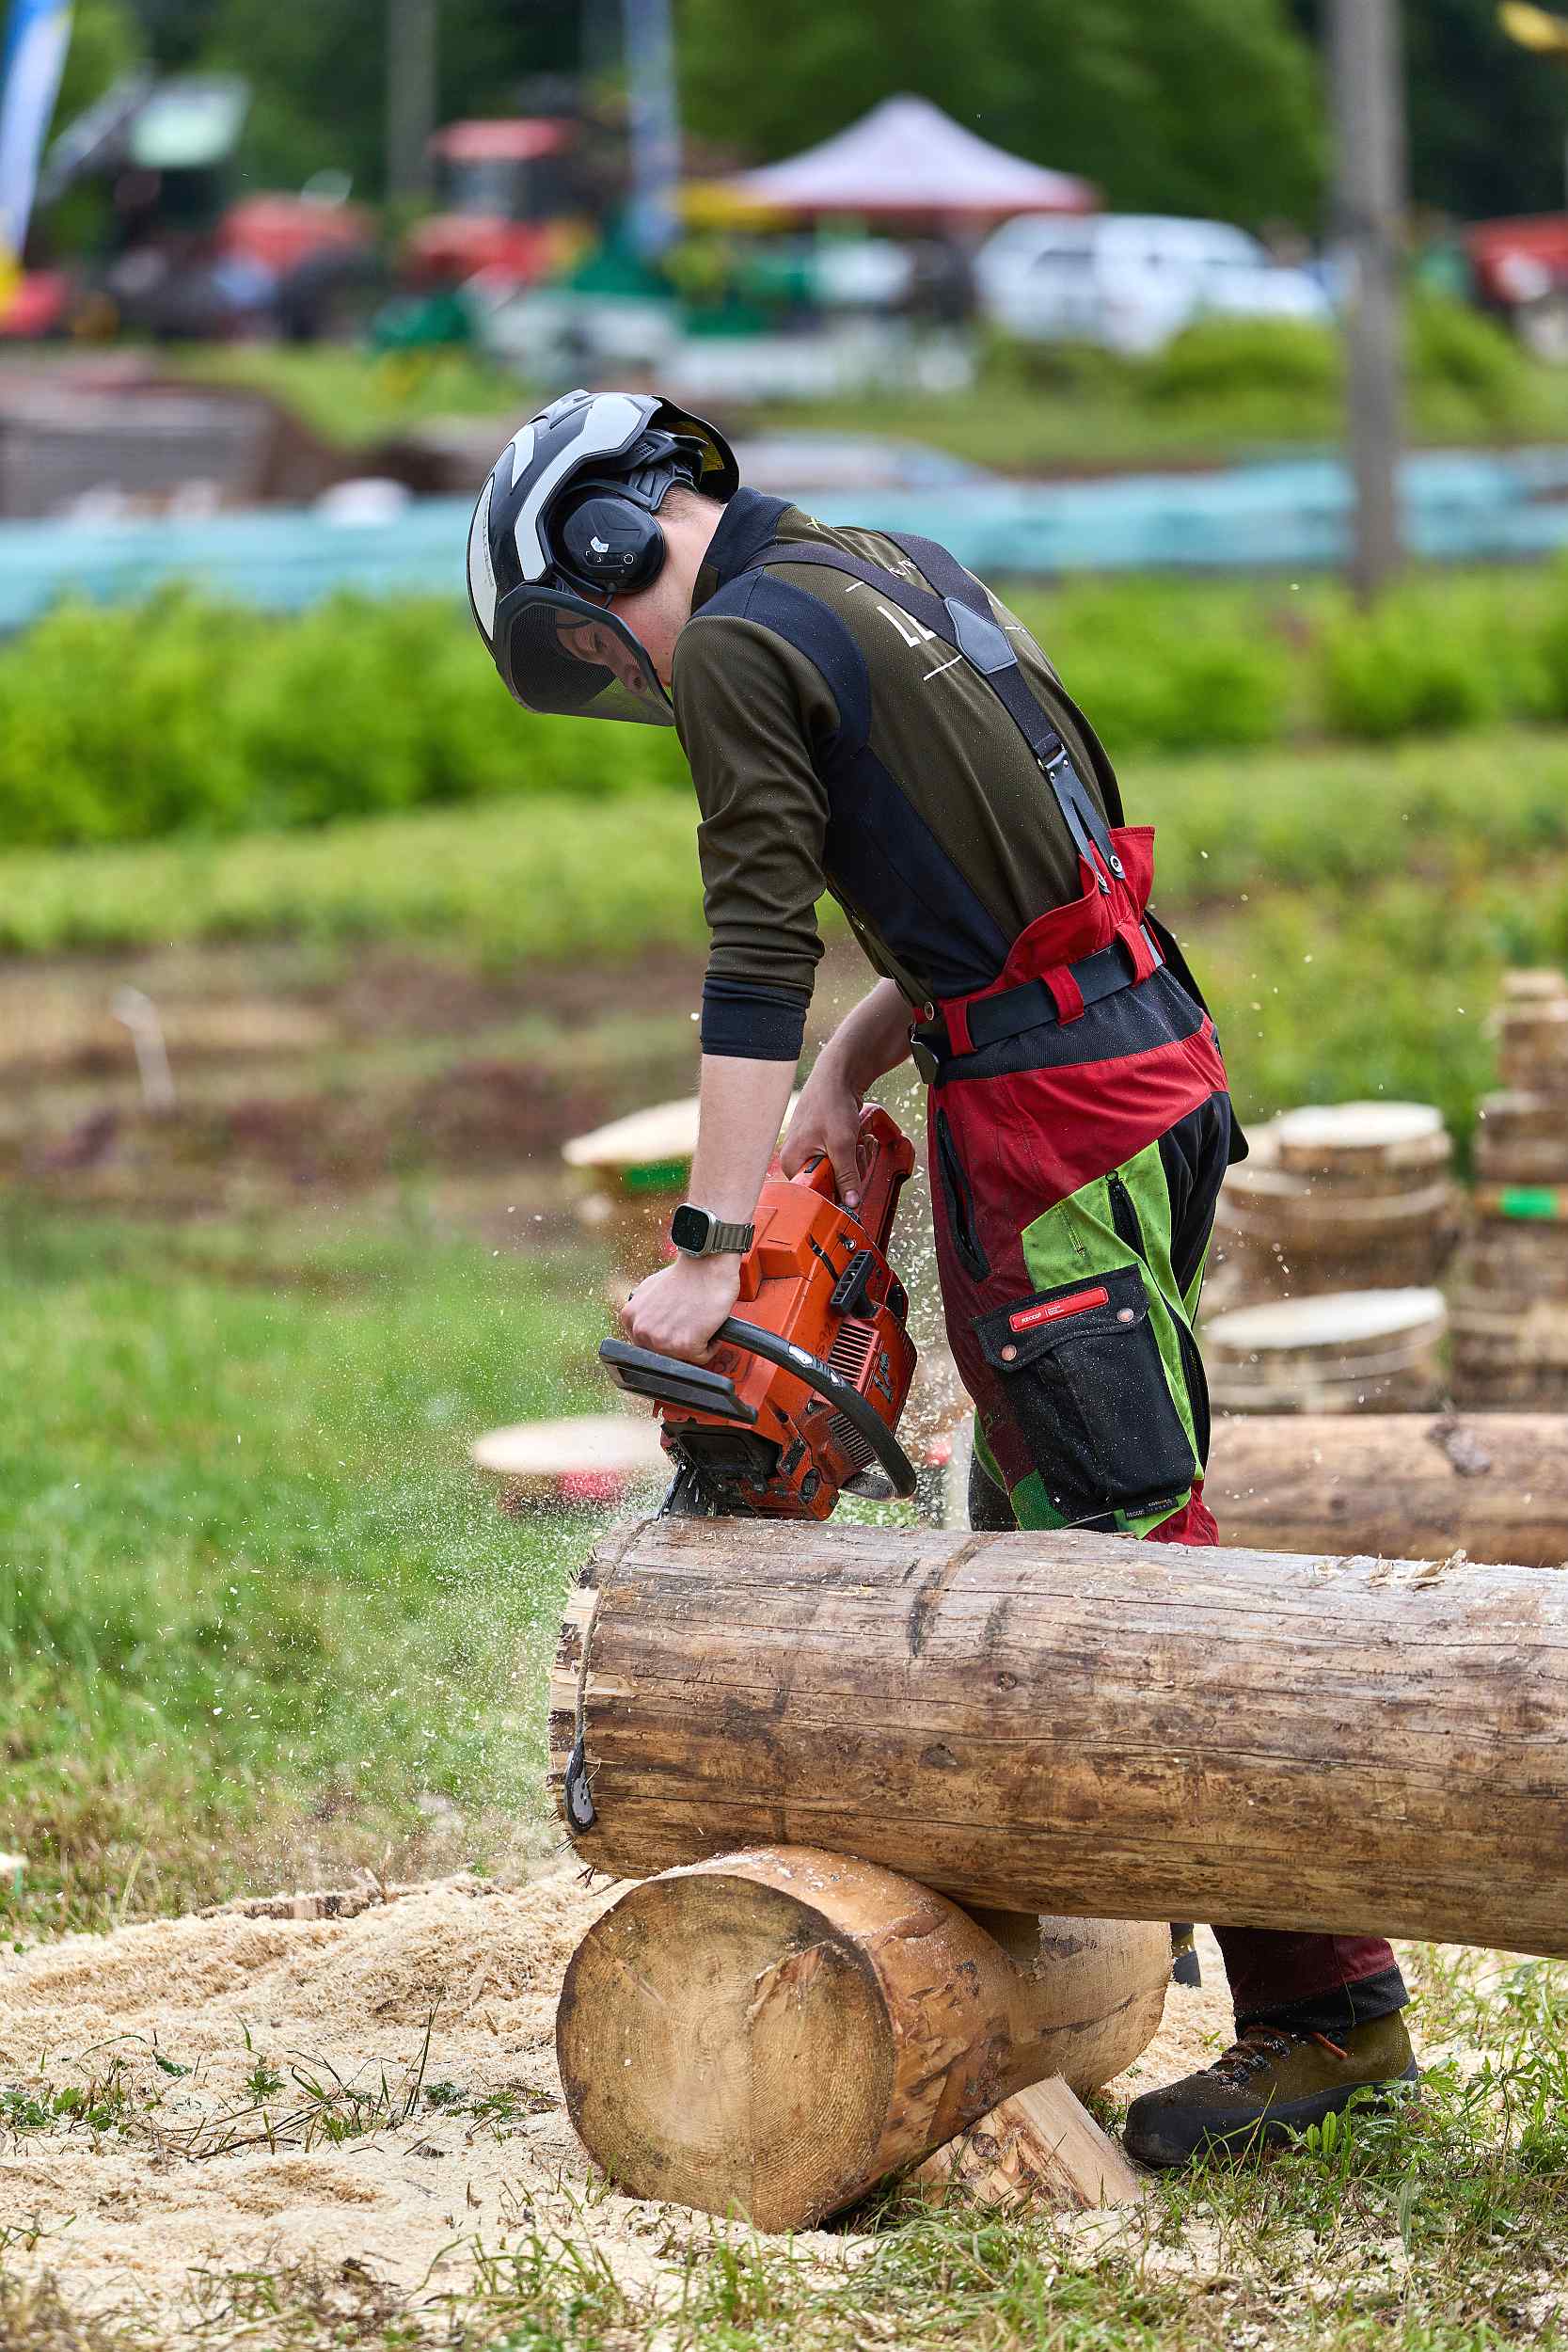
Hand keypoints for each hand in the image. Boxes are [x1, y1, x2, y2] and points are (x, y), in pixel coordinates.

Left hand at [622, 1252, 741, 1363]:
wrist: (705, 1265)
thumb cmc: (685, 1274)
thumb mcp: (648, 1289)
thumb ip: (642, 1311)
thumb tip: (646, 1324)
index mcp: (630, 1318)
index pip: (645, 1343)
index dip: (665, 1336)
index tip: (675, 1327)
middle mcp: (642, 1331)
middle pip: (663, 1353)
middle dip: (679, 1341)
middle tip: (690, 1322)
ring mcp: (661, 1340)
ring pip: (682, 1357)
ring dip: (696, 1343)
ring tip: (699, 1321)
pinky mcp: (685, 1346)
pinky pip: (702, 1357)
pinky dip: (710, 1344)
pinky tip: (709, 1325)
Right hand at [780, 1056, 864, 1207]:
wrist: (839, 1075)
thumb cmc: (831, 1103)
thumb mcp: (841, 1144)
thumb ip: (846, 1176)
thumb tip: (851, 1203)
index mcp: (793, 1162)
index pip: (814, 1193)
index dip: (836, 1190)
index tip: (851, 1182)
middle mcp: (799, 1159)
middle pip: (830, 1184)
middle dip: (851, 1170)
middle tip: (855, 1150)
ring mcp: (813, 1151)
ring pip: (841, 1172)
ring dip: (857, 1159)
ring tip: (857, 1140)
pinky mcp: (826, 1145)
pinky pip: (844, 1160)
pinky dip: (855, 1151)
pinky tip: (857, 1137)